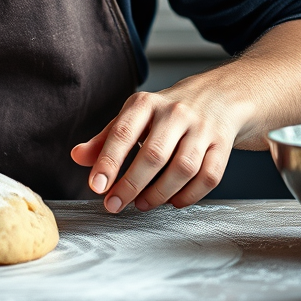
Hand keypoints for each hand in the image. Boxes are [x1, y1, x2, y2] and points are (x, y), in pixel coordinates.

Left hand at [70, 83, 245, 213]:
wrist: (217, 96)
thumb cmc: (165, 113)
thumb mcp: (133, 117)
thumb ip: (105, 139)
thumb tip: (77, 157)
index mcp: (146, 103)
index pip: (123, 133)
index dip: (108, 162)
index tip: (96, 186)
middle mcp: (175, 113)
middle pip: (153, 155)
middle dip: (131, 185)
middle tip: (114, 205)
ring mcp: (202, 129)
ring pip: (183, 168)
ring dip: (160, 193)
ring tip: (141, 204)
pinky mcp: (222, 145)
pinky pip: (209, 177)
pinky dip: (189, 196)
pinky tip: (173, 201)